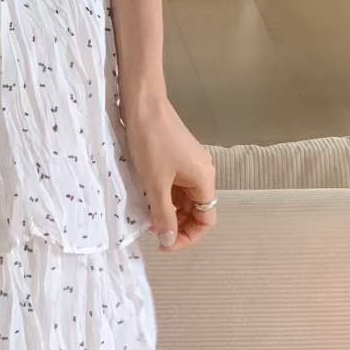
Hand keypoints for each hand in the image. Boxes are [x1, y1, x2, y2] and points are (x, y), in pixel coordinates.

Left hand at [120, 97, 216, 251]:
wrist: (143, 105)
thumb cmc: (151, 143)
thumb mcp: (155, 184)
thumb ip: (163, 215)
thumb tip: (168, 241)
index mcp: (204, 180)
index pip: (206, 220)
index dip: (188, 237)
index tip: (165, 244)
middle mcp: (202, 174)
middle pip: (197, 212)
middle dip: (178, 226)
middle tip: (154, 234)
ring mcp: (190, 166)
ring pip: (184, 201)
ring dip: (169, 213)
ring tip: (148, 220)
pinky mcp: (177, 160)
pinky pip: (175, 188)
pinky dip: (164, 199)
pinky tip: (147, 203)